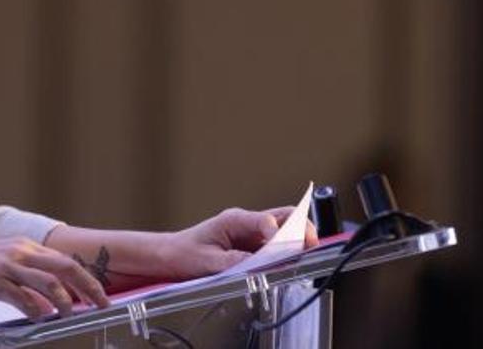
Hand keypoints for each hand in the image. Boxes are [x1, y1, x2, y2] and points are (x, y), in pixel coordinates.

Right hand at [0, 237, 110, 318]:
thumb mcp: (3, 263)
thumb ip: (27, 278)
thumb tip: (51, 303)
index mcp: (24, 247)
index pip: (64, 261)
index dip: (86, 279)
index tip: (101, 295)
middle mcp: (18, 252)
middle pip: (63, 268)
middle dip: (86, 287)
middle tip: (100, 304)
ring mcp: (4, 264)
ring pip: (46, 282)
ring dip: (63, 300)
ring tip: (70, 314)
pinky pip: (19, 296)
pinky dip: (33, 309)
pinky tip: (40, 318)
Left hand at [160, 206, 319, 277]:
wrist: (171, 255)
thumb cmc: (185, 253)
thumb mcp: (208, 262)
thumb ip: (235, 262)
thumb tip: (260, 265)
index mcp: (234, 219)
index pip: (266, 221)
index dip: (279, 236)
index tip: (287, 250)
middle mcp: (246, 222)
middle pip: (283, 216)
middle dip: (301, 228)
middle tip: (311, 244)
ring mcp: (250, 233)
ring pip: (284, 229)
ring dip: (297, 239)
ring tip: (305, 253)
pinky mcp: (252, 245)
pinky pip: (276, 245)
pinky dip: (287, 251)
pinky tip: (289, 261)